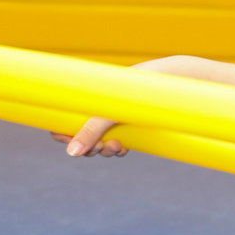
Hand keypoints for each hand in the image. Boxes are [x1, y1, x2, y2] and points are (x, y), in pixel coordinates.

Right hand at [56, 57, 176, 154]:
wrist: (173, 80)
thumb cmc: (139, 87)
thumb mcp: (112, 110)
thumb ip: (91, 130)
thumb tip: (72, 154)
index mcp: (89, 97)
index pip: (64, 118)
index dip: (61, 132)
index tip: (67, 140)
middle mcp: (99, 108)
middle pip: (81, 136)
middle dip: (87, 146)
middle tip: (98, 148)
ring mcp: (114, 118)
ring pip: (99, 143)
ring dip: (103, 150)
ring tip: (115, 146)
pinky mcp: (129, 126)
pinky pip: (115, 144)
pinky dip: (116, 149)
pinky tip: (122, 148)